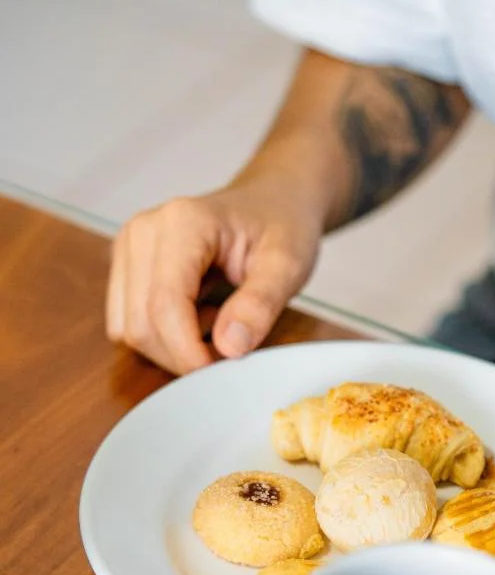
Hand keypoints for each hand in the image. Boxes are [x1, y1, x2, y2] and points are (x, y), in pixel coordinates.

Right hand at [106, 177, 321, 374]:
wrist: (272, 201)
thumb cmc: (282, 226)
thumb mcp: (288, 264)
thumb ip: (260, 304)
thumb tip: (230, 347)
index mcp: (182, 222)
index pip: (165, 305)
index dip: (188, 352)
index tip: (220, 373)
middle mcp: (143, 231)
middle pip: (140, 324)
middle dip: (181, 355)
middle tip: (228, 353)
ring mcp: (128, 247)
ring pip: (128, 329)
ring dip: (170, 348)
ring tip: (215, 326)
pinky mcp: (126, 266)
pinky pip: (127, 322)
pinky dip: (161, 337)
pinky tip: (197, 319)